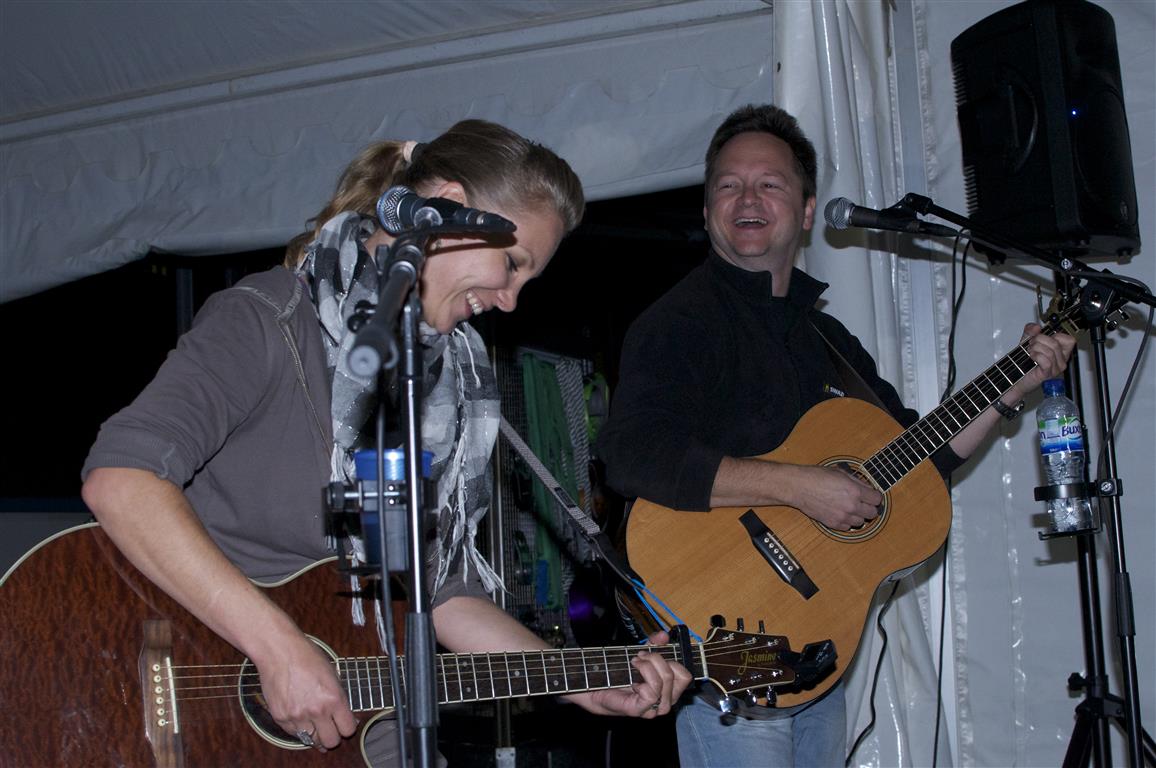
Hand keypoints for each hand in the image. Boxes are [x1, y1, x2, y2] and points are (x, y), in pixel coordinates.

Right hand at [255, 630, 358, 749]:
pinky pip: (293, 733)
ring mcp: (297, 716)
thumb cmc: (307, 657)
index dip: (347, 727)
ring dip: (314, 732)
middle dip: (332, 737)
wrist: (279, 651)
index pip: (348, 729)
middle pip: (331, 741)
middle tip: (330, 729)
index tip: (344, 724)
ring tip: (312, 720)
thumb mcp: (333, 674)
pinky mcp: (280, 717)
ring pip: (311, 740)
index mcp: (334, 698)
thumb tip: (345, 715)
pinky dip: (298, 728)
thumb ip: (339, 697)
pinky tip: (299, 715)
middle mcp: (317, 710)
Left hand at [572, 630, 692, 717]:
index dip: (672, 660)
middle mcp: (665, 701)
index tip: (652, 653)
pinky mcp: (639, 710)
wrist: (594, 686)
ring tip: (634, 663)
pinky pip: (652, 692)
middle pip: (677, 676)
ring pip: (665, 681)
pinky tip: (632, 676)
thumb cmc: (618, 673)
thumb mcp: (640, 655)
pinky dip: (643, 677)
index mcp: (668, 690)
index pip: (686, 676)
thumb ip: (653, 644)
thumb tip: (664, 635)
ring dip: (648, 665)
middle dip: (658, 658)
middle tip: (640, 656)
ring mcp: (652, 708)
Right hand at [789, 464, 882, 530]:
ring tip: (849, 507)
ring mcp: (842, 516)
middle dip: (869, 507)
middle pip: (872, 513)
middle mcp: (851, 505)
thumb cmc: (816, 477)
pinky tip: (840, 513)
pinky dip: (846, 522)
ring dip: (858, 515)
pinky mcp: (833, 523)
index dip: (875, 496)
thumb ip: (857, 481)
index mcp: (854, 490)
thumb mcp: (840, 472)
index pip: (877, 499)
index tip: (871, 496)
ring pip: (861, 522)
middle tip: (863, 502)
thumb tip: (867, 488)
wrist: (799, 487)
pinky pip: (847, 527)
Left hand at [1010, 323, 1076, 397]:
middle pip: (1056, 343)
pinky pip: (1047, 361)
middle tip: (1031, 344)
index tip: (1043, 337)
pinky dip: (1037, 356)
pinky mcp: (1048, 374)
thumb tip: (1036, 327)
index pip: (1069, 339)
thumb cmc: (1023, 362)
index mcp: (1060, 352)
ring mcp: (1056, 368)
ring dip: (1036, 348)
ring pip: (1051, 351)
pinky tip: (1032, 357)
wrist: (1014, 377)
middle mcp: (1061, 360)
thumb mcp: (1027, 342)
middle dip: (1040, 340)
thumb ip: (1030, 332)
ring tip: (1030, 352)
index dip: (1055, 335)